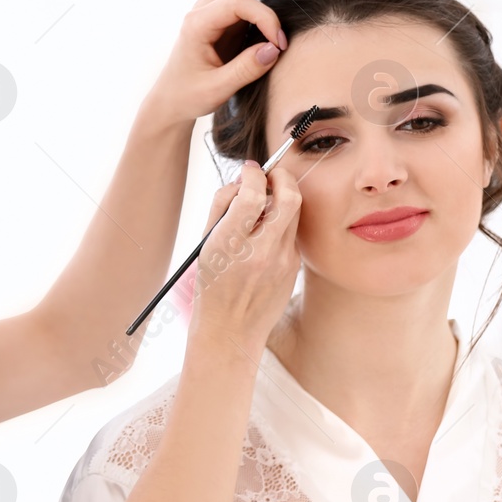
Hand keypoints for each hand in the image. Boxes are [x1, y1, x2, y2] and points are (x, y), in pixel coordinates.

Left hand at [138, 0, 310, 125]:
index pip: (238, 2)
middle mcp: (203, 7)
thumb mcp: (217, 90)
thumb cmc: (190, 95)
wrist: (172, 97)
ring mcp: (212, 5)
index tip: (280, 45)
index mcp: (198, 24)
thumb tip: (275, 48)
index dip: (266, 18)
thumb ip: (246, 70)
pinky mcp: (223, 9)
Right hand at [187, 161, 301, 349]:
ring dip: (283, 197)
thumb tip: (244, 178)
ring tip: (264, 204)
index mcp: (232, 245)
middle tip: (270, 175)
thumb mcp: (206, 245)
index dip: (253, 174)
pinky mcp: (294, 268)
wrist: (230, 331)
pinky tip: (265, 234)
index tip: (249, 170)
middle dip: (282, 176)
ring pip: (295, 212)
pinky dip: (281, 223)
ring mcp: (283, 261)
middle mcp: (262, 252)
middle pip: (289, 197)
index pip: (252, 194)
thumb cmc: (212, 286)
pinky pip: (292, 233)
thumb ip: (222, 207)